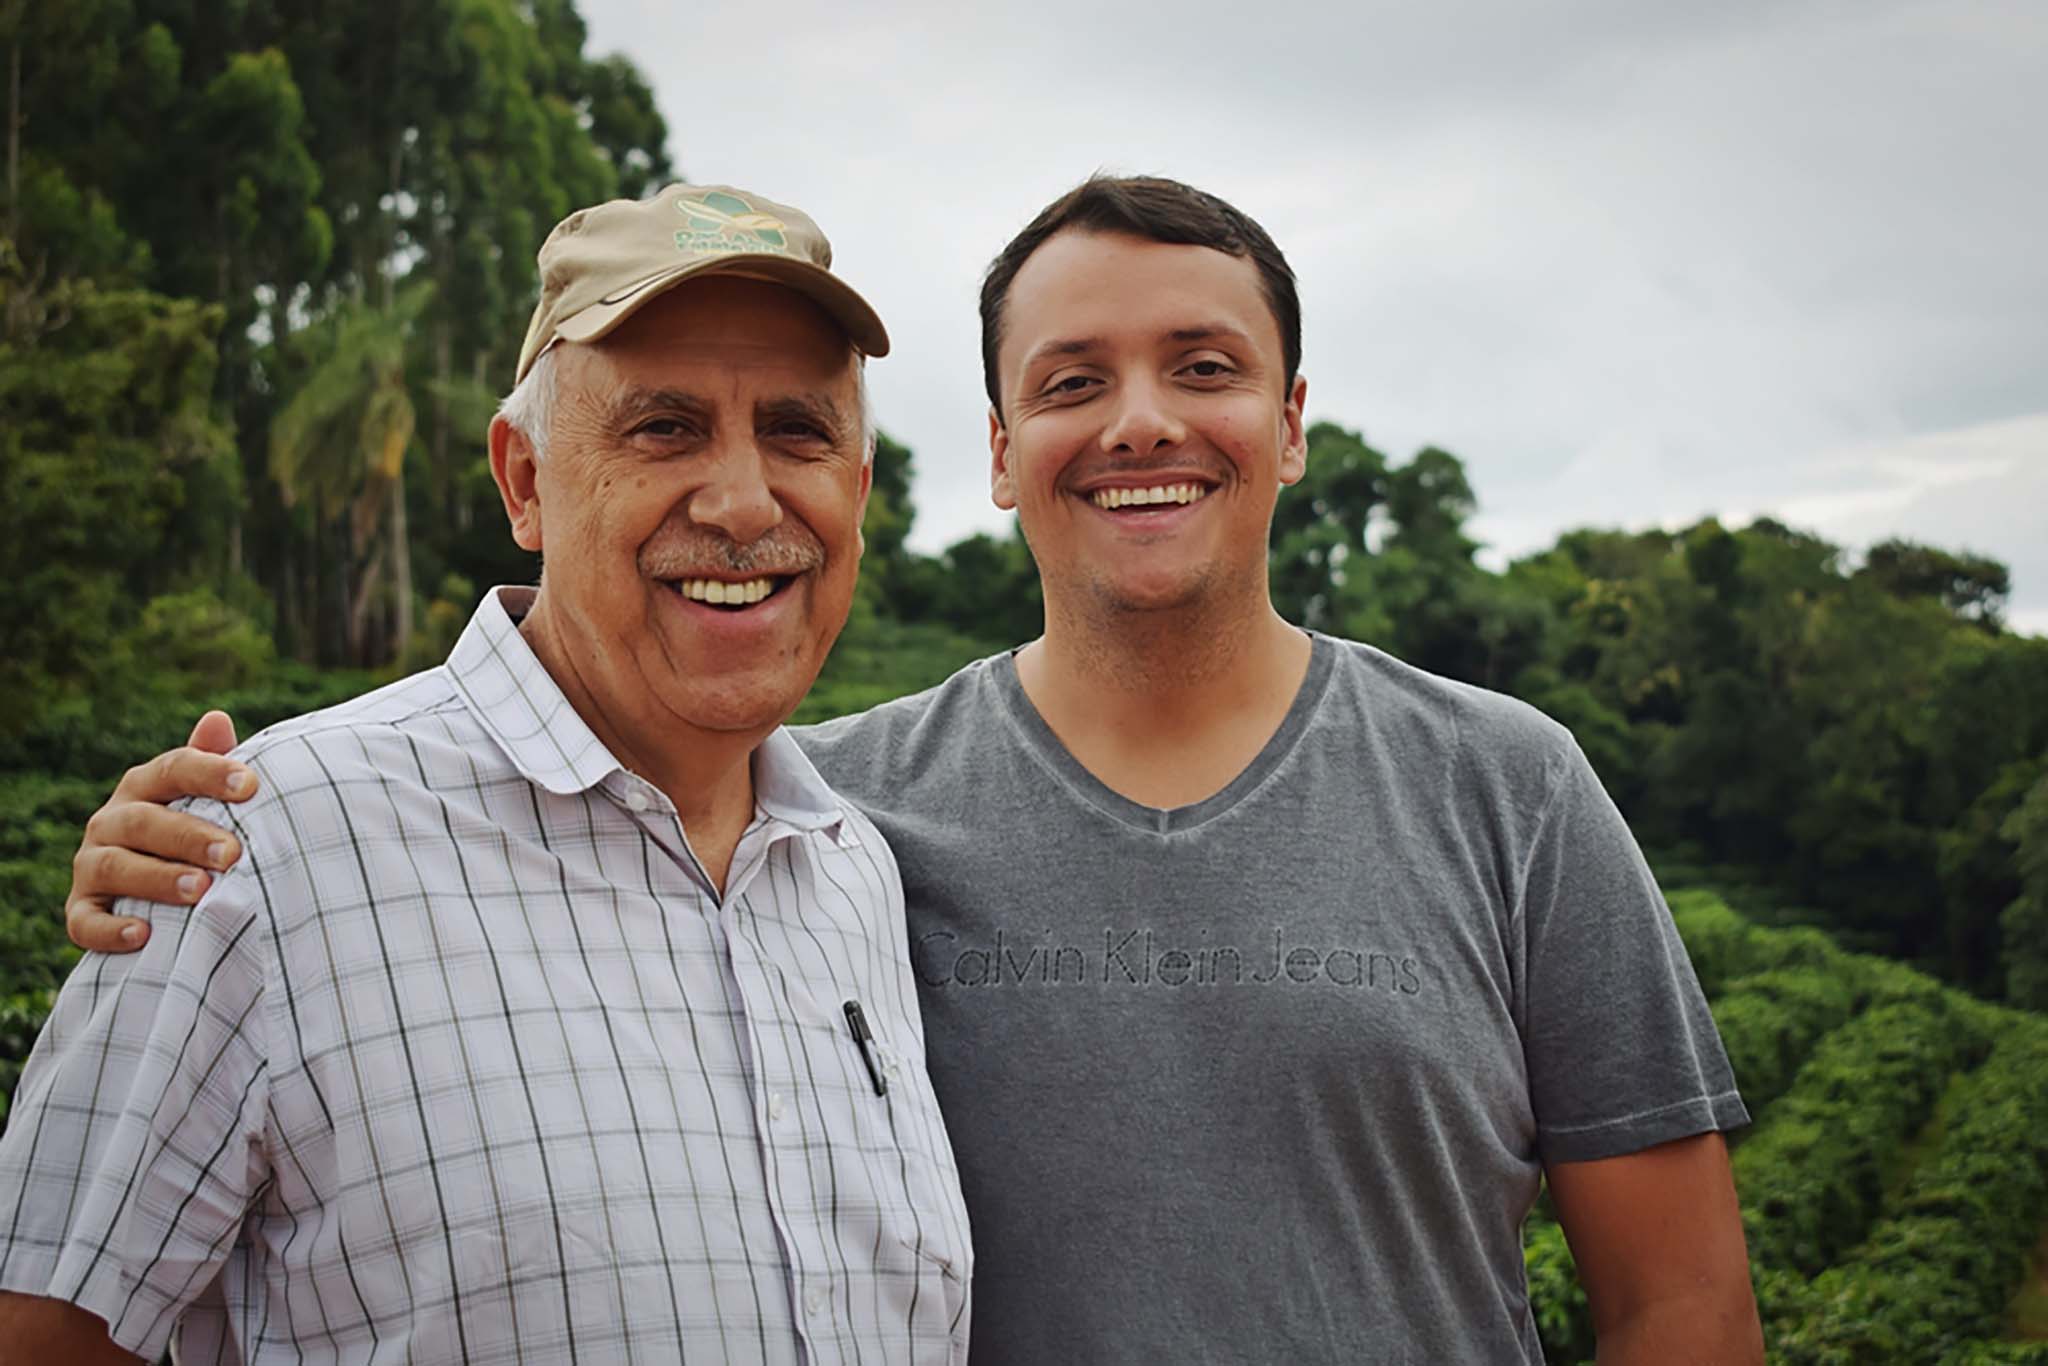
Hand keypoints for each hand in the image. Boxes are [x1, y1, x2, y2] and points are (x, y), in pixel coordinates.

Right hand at [66, 711, 253, 953]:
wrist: (157, 891)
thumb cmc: (195, 834)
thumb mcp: (205, 800)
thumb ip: (211, 764)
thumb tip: (218, 719)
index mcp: (145, 787)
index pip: (173, 770)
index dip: (210, 773)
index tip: (251, 786)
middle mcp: (111, 821)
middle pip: (144, 821)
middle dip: (190, 837)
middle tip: (233, 854)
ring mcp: (91, 865)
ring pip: (115, 866)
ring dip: (157, 878)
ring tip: (200, 890)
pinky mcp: (80, 909)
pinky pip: (85, 921)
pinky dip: (110, 929)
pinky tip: (143, 934)